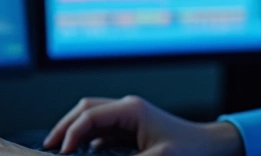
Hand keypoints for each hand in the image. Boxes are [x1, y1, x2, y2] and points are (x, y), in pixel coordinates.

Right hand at [43, 95, 243, 155]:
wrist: (212, 147)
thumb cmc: (190, 150)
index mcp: (131, 109)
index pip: (90, 116)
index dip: (71, 134)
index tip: (60, 153)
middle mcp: (128, 108)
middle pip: (86, 109)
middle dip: (66, 126)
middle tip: (49, 147)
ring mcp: (130, 117)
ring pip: (93, 117)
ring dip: (76, 131)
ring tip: (60, 150)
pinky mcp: (133, 128)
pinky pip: (104, 130)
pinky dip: (89, 139)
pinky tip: (83, 154)